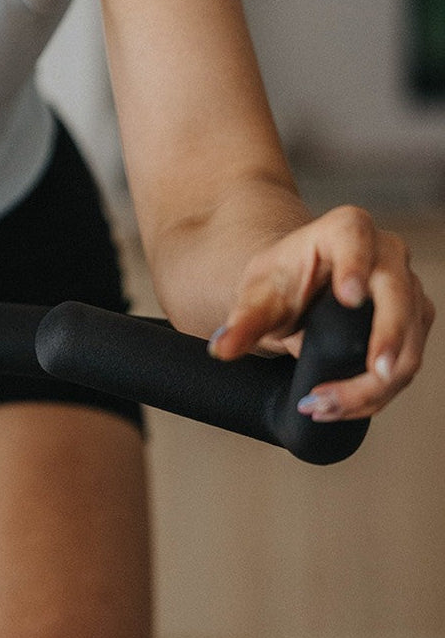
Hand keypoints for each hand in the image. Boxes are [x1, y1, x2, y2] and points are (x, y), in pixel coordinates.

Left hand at [208, 206, 433, 420]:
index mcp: (343, 230)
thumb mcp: (258, 297)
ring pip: (411, 337)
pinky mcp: (415, 319)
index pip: (355, 237)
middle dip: (389, 337)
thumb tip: (222, 348)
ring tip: (330, 404)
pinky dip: (381, 390)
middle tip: (375, 373)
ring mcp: (406, 286)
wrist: (297, 289)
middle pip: (398, 293)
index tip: (349, 297)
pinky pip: (409, 359)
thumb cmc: (280, 282)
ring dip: (379, 381)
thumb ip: (242, 322)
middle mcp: (385, 253)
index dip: (355, 265)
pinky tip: (348, 407)